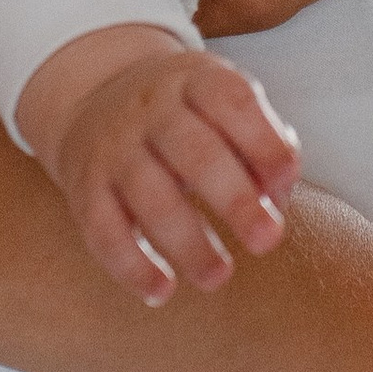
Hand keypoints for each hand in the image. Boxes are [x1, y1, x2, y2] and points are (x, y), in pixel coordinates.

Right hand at [17, 25, 298, 302]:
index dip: (262, 139)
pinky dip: (130, 265)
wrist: (95, 95)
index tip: (287, 177)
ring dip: (187, 242)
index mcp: (194, 80)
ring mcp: (114, 148)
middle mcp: (150, 110)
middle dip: (234, 199)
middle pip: (194, 152)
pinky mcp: (85, 187)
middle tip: (267, 240)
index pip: (229, 99)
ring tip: (218, 276)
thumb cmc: (187, 114)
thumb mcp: (223, 106)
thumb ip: (262, 142)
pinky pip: (102, 229)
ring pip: (149, 196)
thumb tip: (276, 195)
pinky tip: (161, 291)